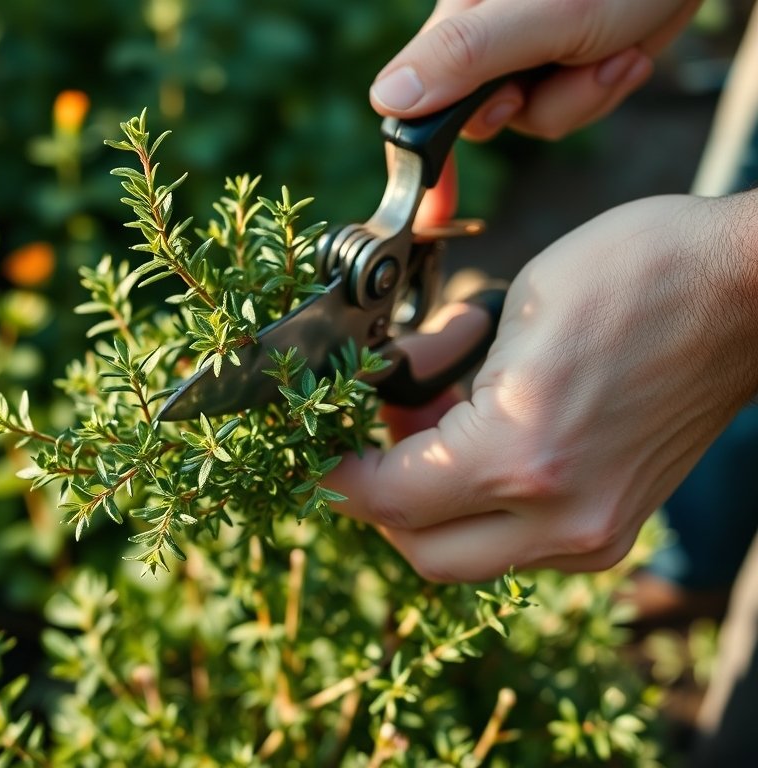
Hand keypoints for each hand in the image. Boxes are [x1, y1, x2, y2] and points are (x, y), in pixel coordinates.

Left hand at [328, 192, 757, 581]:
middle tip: (374, 433)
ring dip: (430, 503)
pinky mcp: (614, 525)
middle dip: (380, 499)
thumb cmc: (638, 274)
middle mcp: (560, 515)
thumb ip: (438, 367)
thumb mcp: (512, 306)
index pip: (389, 499)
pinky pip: (518, 543)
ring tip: (435, 420)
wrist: (751, 290)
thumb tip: (398, 389)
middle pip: (423, 551)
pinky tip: (482, 438)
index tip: (312, 455)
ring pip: (470, 554)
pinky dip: (480, 504)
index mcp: (520, 454)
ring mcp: (594, 530)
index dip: (335, 479)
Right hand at [371, 0, 700, 139]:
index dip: (419, 154)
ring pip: (529, 118)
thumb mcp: (546, 14)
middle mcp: (482, 32)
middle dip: (535, 107)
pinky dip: (599, 92)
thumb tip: (388, 100)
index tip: (431, 208)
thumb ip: (465, 56)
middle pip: (479, 117)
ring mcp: (523, 50)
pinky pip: (565, 108)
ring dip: (580, 99)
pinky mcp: (561, 59)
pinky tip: (627, 55)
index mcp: (459, 14)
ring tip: (618, 50)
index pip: (414, 95)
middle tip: (573, 65)